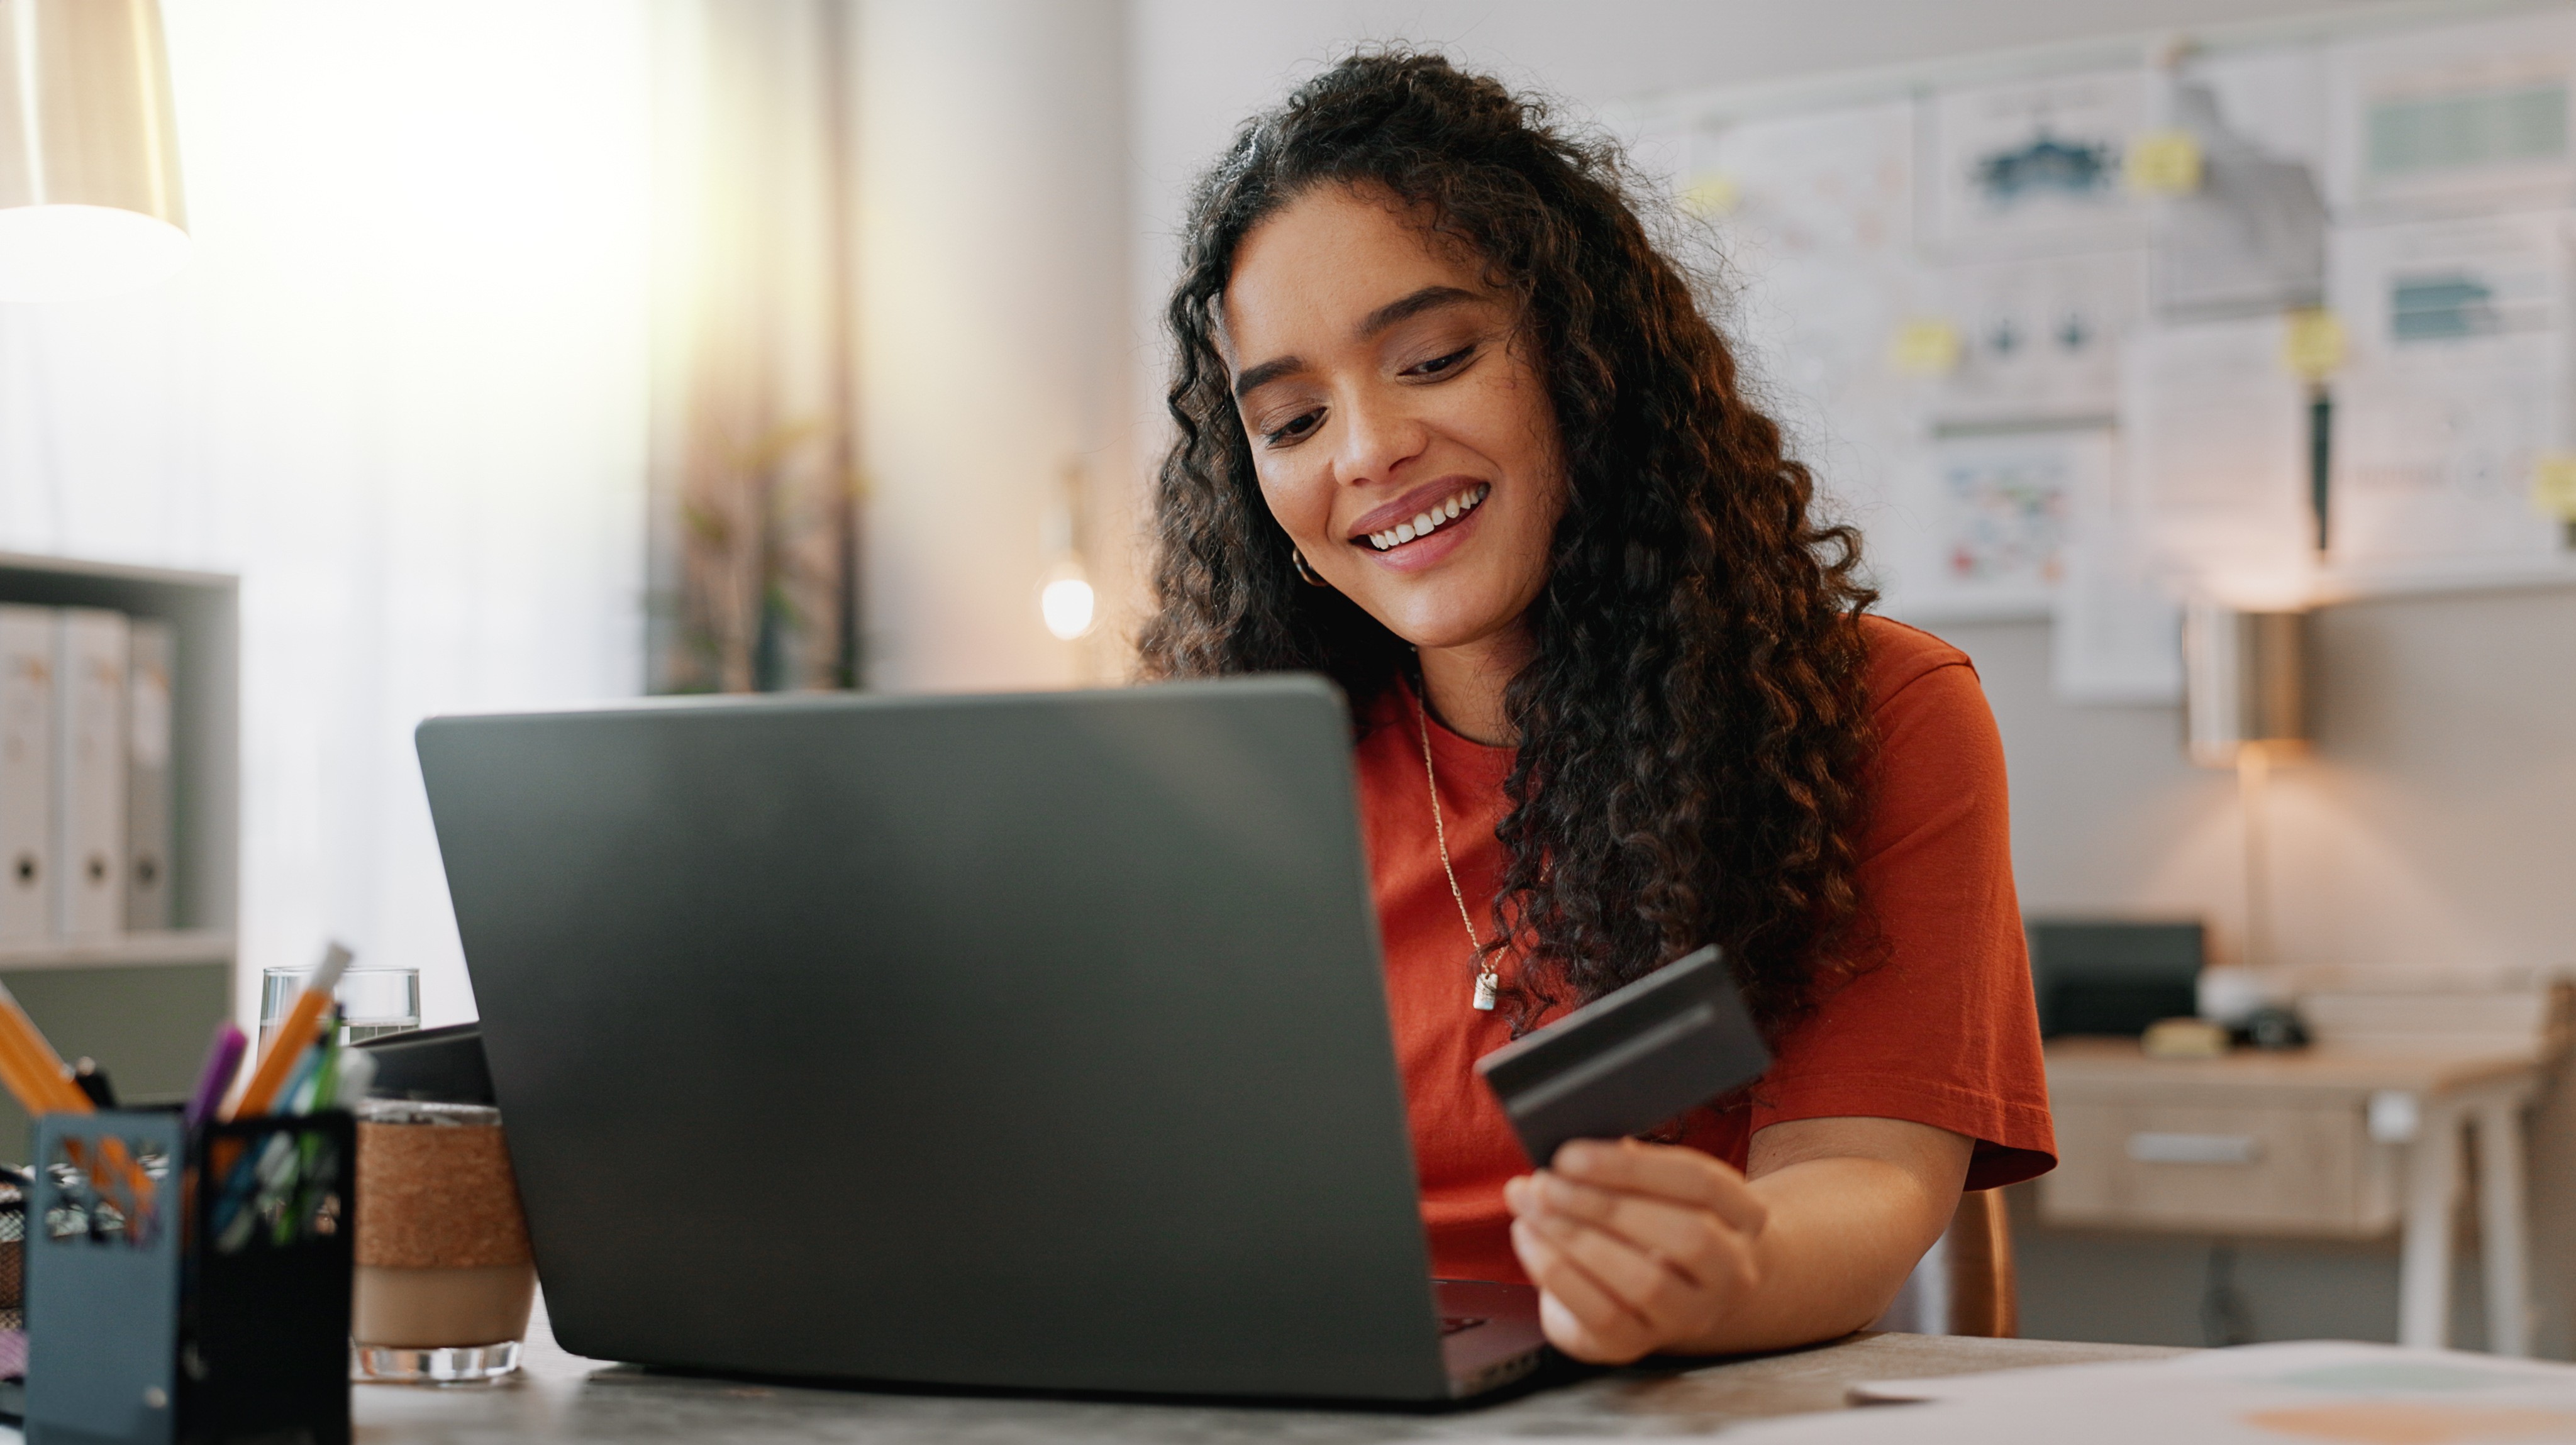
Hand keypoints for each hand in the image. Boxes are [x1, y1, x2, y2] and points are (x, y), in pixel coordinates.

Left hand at [1502, 1137, 1767, 1363]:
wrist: (1659, 1291)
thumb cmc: (1649, 1222)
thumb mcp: (1652, 1188)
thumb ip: (1624, 1167)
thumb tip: (1570, 1156)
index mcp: (1743, 1216)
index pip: (1702, 1183)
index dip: (1633, 1167)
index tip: (1570, 1155)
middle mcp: (1732, 1272)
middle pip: (1685, 1235)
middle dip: (1605, 1205)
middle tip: (1546, 1183)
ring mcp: (1692, 1315)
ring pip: (1646, 1281)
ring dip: (1577, 1239)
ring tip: (1532, 1208)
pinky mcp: (1641, 1345)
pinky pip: (1604, 1315)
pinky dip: (1558, 1273)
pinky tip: (1529, 1240)